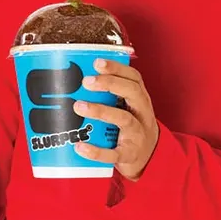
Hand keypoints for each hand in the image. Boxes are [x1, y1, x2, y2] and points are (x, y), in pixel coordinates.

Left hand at [72, 59, 160, 180]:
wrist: (149, 157)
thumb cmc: (130, 126)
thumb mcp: (125, 107)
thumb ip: (107, 94)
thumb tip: (71, 80)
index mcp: (140, 99)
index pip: (134, 78)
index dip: (117, 68)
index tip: (97, 62)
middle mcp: (142, 113)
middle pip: (132, 92)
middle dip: (110, 83)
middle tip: (86, 82)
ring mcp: (137, 134)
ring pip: (123, 119)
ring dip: (100, 111)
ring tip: (78, 106)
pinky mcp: (129, 154)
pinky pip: (114, 153)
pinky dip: (97, 151)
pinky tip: (80, 146)